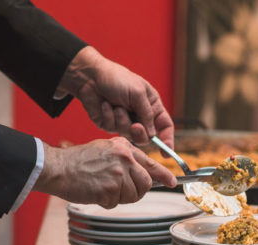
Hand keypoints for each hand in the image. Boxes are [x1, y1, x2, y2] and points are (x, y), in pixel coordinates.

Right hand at [34, 137, 176, 207]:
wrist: (58, 167)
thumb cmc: (79, 161)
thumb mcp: (106, 150)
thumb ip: (125, 160)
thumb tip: (143, 175)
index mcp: (125, 147)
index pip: (151, 163)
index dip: (164, 175)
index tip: (172, 182)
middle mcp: (125, 158)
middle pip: (145, 184)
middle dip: (136, 191)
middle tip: (121, 191)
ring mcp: (118, 173)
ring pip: (132, 195)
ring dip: (119, 197)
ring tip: (102, 187)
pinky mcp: (110, 188)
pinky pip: (116, 203)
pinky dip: (106, 202)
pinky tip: (95, 191)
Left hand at [56, 46, 173, 147]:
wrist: (90, 77)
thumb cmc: (117, 78)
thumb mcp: (137, 92)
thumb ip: (147, 114)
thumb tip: (152, 134)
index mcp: (152, 106)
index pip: (165, 126)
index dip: (167, 140)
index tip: (166, 153)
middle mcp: (140, 116)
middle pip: (147, 136)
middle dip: (140, 133)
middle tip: (134, 126)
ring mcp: (125, 121)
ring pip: (129, 135)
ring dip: (122, 120)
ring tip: (116, 106)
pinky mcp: (111, 125)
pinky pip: (113, 130)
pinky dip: (109, 116)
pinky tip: (105, 105)